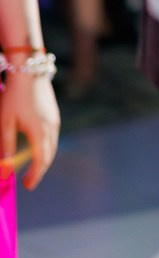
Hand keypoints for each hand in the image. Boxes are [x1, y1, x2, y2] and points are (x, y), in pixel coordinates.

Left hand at [1, 71, 59, 189]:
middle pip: (49, 156)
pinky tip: (39, 150)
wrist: (29, 71)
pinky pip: (53, 138)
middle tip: (29, 182)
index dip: (34, 175)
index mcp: (39, 132)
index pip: (39, 160)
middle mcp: (50, 128)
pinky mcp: (54, 115)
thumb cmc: (14, 96)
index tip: (27, 186)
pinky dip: (47, 149)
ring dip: (44, 160)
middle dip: (40, 171)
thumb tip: (6, 165)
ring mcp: (54, 120)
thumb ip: (7, 144)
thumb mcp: (5, 121)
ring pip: (52, 147)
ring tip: (34, 169)